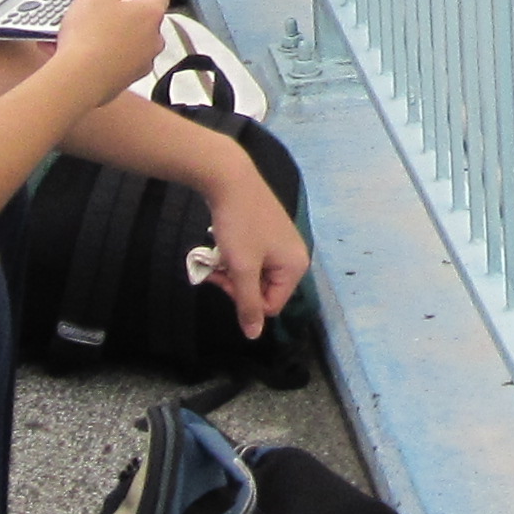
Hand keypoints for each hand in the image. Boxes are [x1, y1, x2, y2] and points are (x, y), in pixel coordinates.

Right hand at [57, 0, 170, 96]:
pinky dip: (103, 58)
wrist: (79, 79)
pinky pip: (117, 63)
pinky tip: (81, 54)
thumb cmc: (90, 36)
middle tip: (98, 14)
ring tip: (83, 36)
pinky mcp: (126, 81)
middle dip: (122, 17)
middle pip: (142, 21)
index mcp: (151, 14)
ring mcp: (141, 63)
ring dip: (112, 38)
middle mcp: (153, 40)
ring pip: (129, 44)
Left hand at [199, 167, 311, 339]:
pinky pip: (253, 257)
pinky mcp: (268, 231)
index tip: (227, 280)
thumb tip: (254, 335)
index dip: (244, 299)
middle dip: (238, 284)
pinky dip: (237, 256)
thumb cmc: (239, 225)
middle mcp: (294, 255)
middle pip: (264, 290)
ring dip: (234, 270)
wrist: (229, 178)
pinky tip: (225, 243)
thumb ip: (248, 304)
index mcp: (296, 267)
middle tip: (218, 268)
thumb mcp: (242, 269)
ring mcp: (282, 242)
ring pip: (255, 274)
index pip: (271, 306)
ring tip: (218, 254)